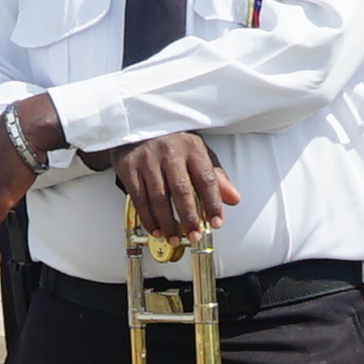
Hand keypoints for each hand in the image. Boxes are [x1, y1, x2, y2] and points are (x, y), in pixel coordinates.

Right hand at [112, 132, 235, 245]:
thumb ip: (216, 177)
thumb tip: (234, 199)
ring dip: (167, 223)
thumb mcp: (198, 153)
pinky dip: (148, 218)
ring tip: (175, 238)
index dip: (213, 203)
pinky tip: (156, 230)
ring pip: (159, 198)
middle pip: (181, 190)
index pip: (206, 179)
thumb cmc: (173, 143)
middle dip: (189, 217)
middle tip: (195, 236)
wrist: (138, 125)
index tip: (216, 223)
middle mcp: (170, 153)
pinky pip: (139, 199)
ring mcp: (148, 161)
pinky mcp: (129, 168)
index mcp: (192, 148)